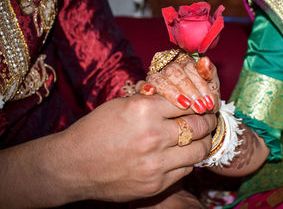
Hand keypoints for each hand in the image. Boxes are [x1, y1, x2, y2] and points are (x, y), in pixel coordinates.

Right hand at [0, 94, 216, 206]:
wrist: (72, 165)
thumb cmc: (94, 131)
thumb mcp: (121, 105)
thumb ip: (151, 102)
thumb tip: (178, 99)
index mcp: (144, 110)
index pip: (187, 102)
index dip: (199, 102)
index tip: (205, 103)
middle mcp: (153, 135)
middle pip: (199, 125)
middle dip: (209, 120)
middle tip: (210, 118)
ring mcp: (156, 163)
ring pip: (199, 150)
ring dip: (204, 141)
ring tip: (202, 136)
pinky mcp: (155, 183)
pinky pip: (185, 169)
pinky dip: (188, 160)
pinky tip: (183, 153)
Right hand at [137, 55, 219, 113]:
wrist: (195, 114)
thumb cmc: (203, 98)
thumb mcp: (211, 87)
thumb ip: (209, 73)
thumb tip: (205, 61)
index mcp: (185, 62)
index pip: (189, 67)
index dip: (200, 84)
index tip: (209, 102)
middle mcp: (169, 67)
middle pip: (173, 72)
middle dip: (189, 90)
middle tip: (200, 108)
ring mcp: (156, 77)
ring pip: (159, 78)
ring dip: (172, 92)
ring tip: (185, 105)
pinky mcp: (145, 88)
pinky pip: (141, 84)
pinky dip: (144, 87)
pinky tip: (151, 92)